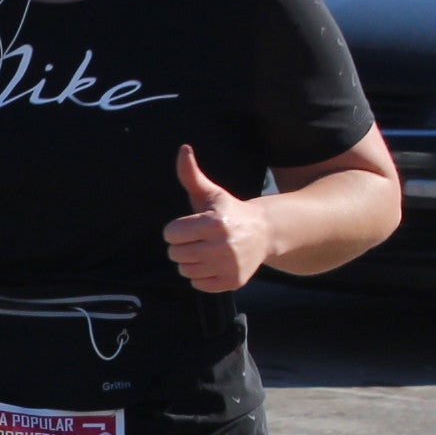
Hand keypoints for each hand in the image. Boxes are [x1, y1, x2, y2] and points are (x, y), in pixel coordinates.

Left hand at [163, 145, 270, 293]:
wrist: (264, 232)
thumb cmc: (229, 211)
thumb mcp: (211, 193)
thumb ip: (191, 175)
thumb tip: (183, 149)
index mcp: (214, 222)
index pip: (171, 233)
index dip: (176, 229)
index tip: (189, 226)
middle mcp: (223, 246)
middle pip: (175, 253)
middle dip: (182, 246)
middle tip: (198, 239)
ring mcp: (229, 265)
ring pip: (185, 270)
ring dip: (190, 261)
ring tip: (205, 251)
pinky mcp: (232, 281)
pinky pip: (198, 284)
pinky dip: (201, 276)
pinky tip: (213, 263)